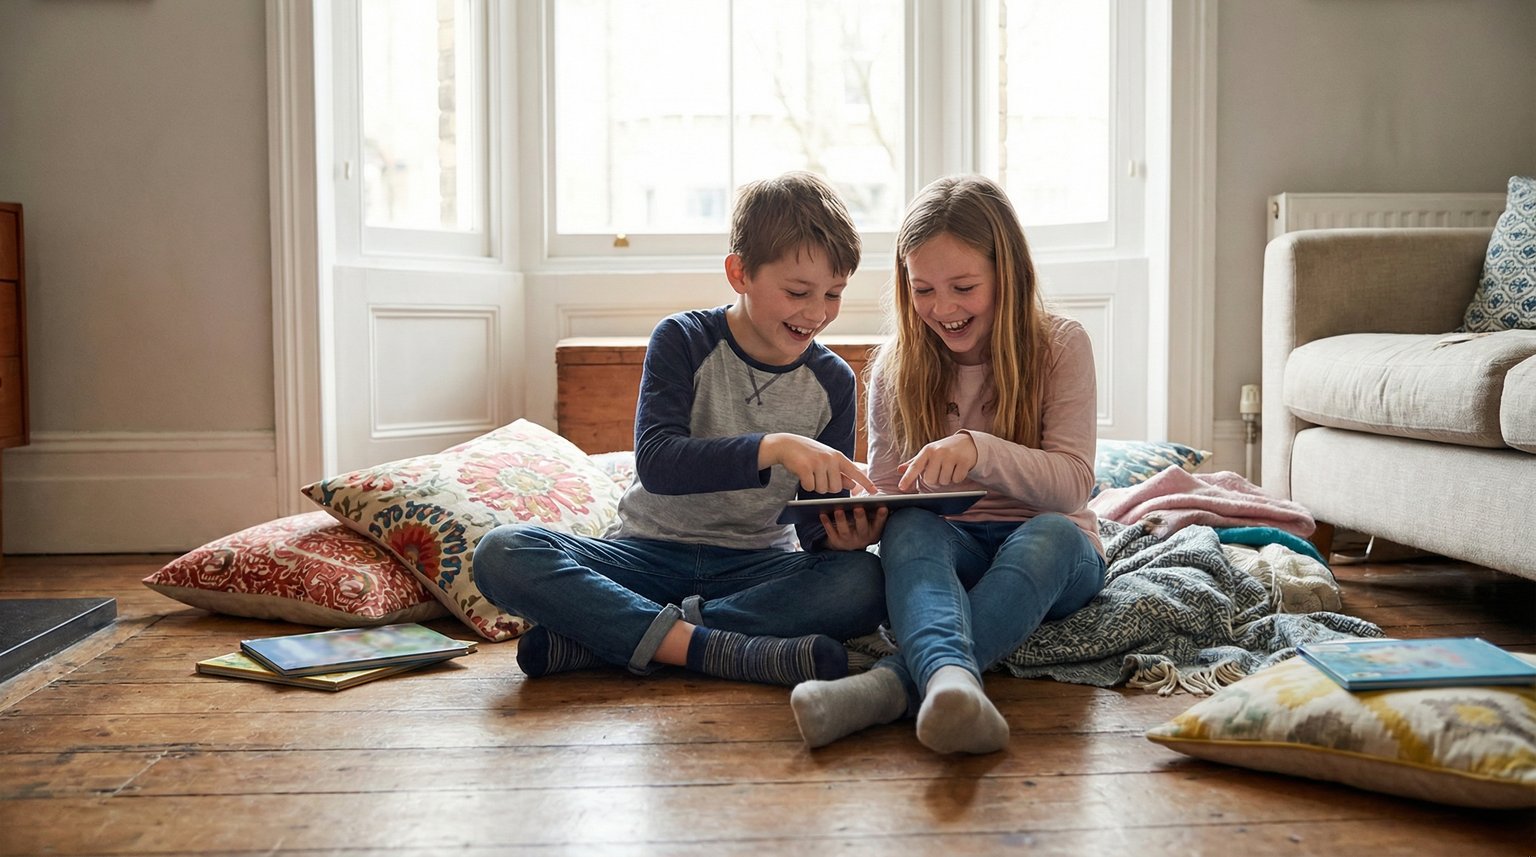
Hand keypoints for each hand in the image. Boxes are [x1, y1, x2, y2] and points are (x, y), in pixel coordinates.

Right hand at [761, 433, 877, 495]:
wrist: (786, 444)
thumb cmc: (808, 454)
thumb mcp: (826, 460)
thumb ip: (839, 472)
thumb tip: (853, 485)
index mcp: (837, 456)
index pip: (855, 471)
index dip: (865, 482)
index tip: (875, 491)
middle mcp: (830, 459)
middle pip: (836, 488)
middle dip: (826, 487)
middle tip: (818, 475)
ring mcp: (818, 463)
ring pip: (822, 489)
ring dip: (815, 485)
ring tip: (809, 472)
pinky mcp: (806, 468)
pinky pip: (810, 487)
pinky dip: (805, 484)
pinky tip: (802, 474)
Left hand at [819, 504, 887, 550]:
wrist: (849, 548)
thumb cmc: (862, 527)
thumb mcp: (871, 524)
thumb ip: (874, 514)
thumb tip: (880, 497)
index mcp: (874, 532)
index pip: (880, 524)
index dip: (882, 516)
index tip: (883, 507)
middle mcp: (862, 538)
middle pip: (862, 528)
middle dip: (860, 517)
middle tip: (858, 507)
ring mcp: (848, 541)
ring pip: (845, 530)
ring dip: (841, 520)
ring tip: (838, 509)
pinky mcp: (836, 541)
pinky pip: (831, 532)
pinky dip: (827, 523)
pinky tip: (823, 514)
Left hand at [897, 432, 978, 492]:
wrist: (967, 442)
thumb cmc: (944, 450)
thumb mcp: (929, 453)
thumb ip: (915, 463)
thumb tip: (899, 469)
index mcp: (927, 450)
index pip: (915, 466)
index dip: (907, 478)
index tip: (901, 487)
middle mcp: (938, 452)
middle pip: (930, 480)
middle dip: (935, 481)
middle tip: (939, 473)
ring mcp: (952, 456)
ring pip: (944, 481)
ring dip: (947, 480)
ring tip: (950, 469)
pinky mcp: (964, 461)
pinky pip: (957, 479)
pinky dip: (957, 478)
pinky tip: (958, 468)